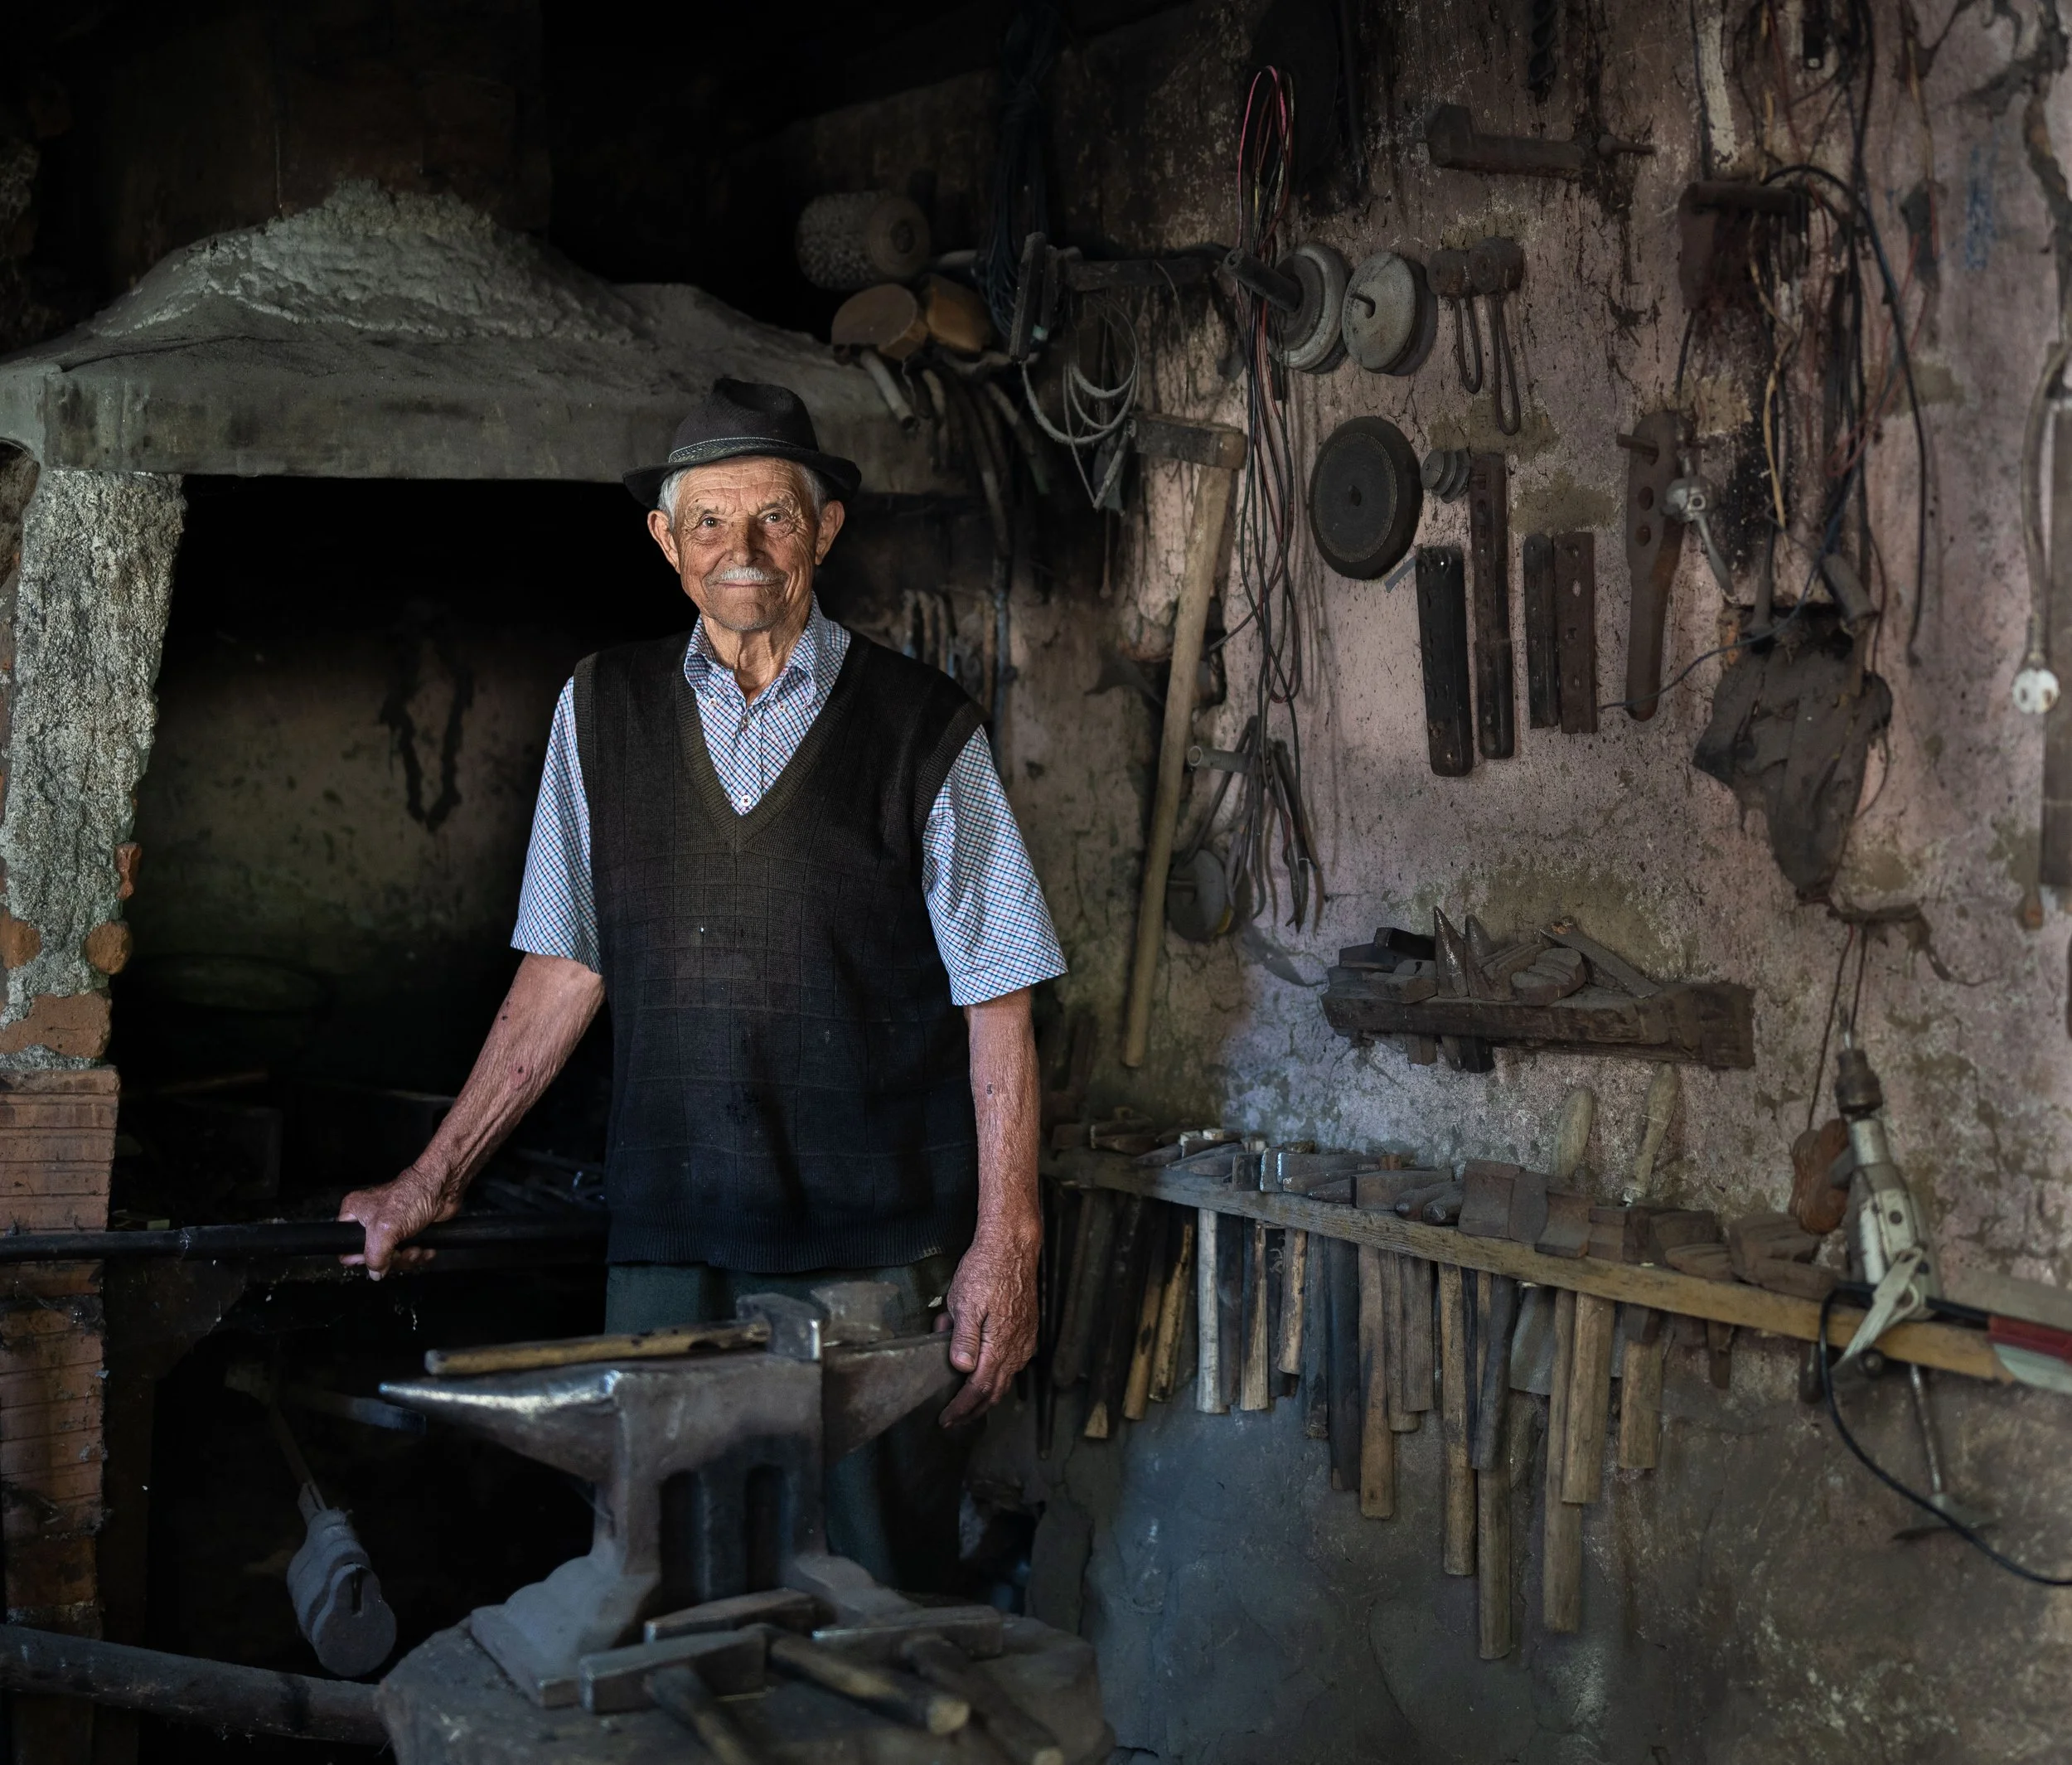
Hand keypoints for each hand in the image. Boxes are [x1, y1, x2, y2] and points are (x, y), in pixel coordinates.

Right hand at [337, 1167, 458, 1278]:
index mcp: (355, 1214)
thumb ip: (374, 1256)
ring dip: (408, 1258)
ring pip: (392, 1257)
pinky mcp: (409, 1232)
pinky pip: (409, 1254)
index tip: (377, 1258)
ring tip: (416, 1249)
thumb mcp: (384, 1230)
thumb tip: (375, 1272)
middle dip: (392, 1259)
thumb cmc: (411, 1196)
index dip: (360, 1257)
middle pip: (373, 1256)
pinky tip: (426, 1249)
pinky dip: (419, 1255)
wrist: (442, 1189)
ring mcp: (391, 1228)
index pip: (345, 1245)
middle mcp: (370, 1221)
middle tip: (402, 1252)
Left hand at [935, 1225, 1038, 1426]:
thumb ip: (964, 1338)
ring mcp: (1024, 1339)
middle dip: (974, 1410)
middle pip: (995, 1391)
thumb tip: (961, 1369)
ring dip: (986, 1395)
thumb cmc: (986, 1270)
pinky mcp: (1027, 1329)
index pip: (978, 1389)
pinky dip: (998, 1377)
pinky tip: (988, 1373)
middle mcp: (1017, 1348)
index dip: (961, 1408)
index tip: (946, 1419)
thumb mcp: (965, 1302)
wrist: (1013, 1246)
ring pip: (1006, 1379)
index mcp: (999, 1345)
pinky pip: (1014, 1364)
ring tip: (968, 1403)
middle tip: (955, 1420)